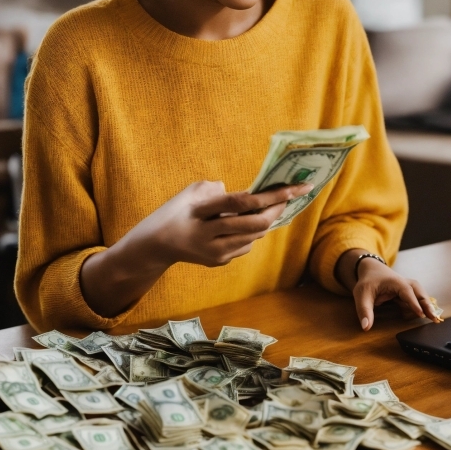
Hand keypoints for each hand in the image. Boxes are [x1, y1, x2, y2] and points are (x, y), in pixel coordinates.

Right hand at [136, 180, 312, 267]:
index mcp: (201, 212)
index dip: (272, 194)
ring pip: (254, 237)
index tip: (295, 187)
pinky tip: (252, 221)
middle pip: (255, 224)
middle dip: (278, 209)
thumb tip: (246, 195)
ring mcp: (215, 253)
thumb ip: (217, 190)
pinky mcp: (219, 262)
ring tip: (274, 205)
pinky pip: (245, 245)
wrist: (155, 245)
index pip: (244, 202)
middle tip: (293, 194)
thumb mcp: (190, 192)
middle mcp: (209, 236)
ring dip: (267, 220)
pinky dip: (252, 232)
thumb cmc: (174, 212)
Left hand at [335, 249, 439, 330]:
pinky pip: (417, 300)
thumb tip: (366, 327)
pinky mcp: (408, 294)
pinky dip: (422, 307)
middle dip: (427, 304)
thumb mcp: (362, 294)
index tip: (420, 314)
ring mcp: (407, 288)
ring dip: (427, 305)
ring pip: (421, 295)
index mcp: (395, 282)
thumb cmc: (368, 281)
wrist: (371, 269)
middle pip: (419, 292)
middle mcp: (404, 284)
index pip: (407, 292)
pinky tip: (425, 316)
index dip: (414, 303)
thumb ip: (364, 310)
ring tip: (434, 318)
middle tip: (434, 317)